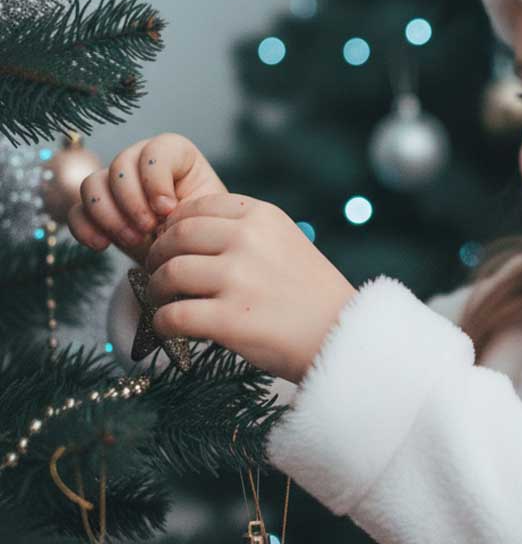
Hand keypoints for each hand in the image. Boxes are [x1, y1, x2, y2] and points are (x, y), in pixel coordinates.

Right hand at [67, 133, 227, 266]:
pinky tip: (102, 245)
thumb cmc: (203, 230)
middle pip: (120, 165)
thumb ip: (189, 206)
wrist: (188, 256)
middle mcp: (141, 162)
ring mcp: (115, 184)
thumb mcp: (206, 216)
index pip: (156, 150)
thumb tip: (163, 211)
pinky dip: (85, 228)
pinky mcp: (97, 210)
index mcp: (176, 155)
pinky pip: (76, 211)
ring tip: (133, 240)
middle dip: (132, 201)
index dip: (156, 179)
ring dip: (109, 216)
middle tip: (148, 229)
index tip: (168, 209)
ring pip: (92, 184)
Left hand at [142, 192, 357, 383]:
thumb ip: (246, 232)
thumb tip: (185, 234)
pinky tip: (170, 328)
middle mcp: (248, 240)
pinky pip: (172, 316)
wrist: (342, 335)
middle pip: (176, 237)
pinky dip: (163, 323)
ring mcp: (238, 279)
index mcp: (263, 216)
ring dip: (157, 290)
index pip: (198, 207)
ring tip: (164, 301)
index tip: (172, 243)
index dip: (175, 226)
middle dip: (158, 256)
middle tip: (157, 273)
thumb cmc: (312, 294)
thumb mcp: (287, 242)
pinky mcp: (229, 319)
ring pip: (169, 274)